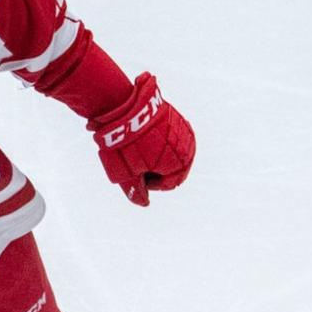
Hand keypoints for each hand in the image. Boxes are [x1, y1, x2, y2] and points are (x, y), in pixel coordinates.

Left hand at [87, 72, 194, 205]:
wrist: (125, 108)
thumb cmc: (126, 145)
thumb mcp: (127, 174)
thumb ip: (136, 191)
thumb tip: (143, 203)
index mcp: (180, 164)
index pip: (168, 184)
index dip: (150, 184)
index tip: (135, 174)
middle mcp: (187, 147)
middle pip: (173, 167)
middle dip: (154, 168)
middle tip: (135, 162)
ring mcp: (183, 130)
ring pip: (171, 151)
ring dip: (157, 154)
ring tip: (137, 148)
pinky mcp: (176, 116)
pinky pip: (169, 135)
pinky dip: (158, 140)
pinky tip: (142, 136)